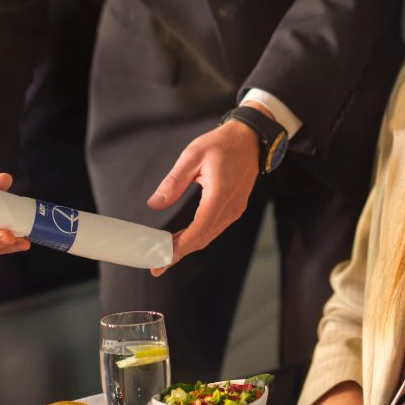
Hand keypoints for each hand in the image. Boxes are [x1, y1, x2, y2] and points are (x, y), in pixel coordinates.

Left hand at [146, 120, 259, 266]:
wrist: (249, 139)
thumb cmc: (221, 144)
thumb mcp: (192, 155)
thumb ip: (173, 182)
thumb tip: (155, 204)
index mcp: (220, 194)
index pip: (199, 229)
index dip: (180, 247)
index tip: (163, 258)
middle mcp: (231, 207)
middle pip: (203, 238)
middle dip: (179, 253)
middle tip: (157, 265)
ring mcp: (235, 209)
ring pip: (209, 235)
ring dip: (188, 246)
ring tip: (165, 254)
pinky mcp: (235, 208)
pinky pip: (215, 228)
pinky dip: (198, 237)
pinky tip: (182, 238)